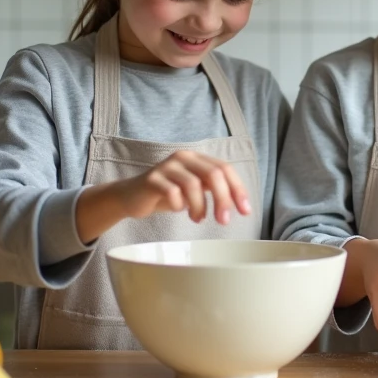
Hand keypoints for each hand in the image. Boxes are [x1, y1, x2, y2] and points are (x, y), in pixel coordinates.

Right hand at [118, 150, 251, 223]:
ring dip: (200, 207)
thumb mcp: (195, 190)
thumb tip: (240, 204)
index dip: (237, 189)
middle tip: (224, 220)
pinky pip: (172, 193)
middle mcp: (183, 157)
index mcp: (197, 158)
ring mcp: (167, 166)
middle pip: (213, 173)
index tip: (246, 211)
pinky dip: (180, 205)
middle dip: (223, 199)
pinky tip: (179, 210)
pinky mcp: (152, 179)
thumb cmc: (167, 194)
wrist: (132, 197)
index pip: (224, 168)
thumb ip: (214, 189)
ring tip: (198, 219)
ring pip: (193, 184)